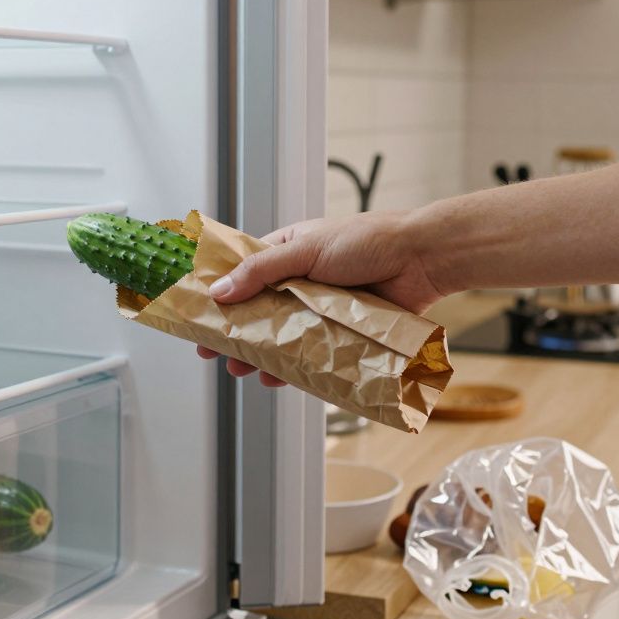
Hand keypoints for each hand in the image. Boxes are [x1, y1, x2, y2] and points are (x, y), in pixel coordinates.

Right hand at [196, 211, 443, 384]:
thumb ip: (261, 271)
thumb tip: (220, 292)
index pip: (243, 275)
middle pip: (259, 313)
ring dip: (261, 355)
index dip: (220, 297)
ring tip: (244, 370)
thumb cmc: (368, 240)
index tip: (198, 318)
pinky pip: (312, 353)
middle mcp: (302, 281)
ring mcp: (322, 309)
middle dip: (236, 335)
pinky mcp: (342, 331)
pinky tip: (279, 378)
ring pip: (283, 337)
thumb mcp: (305, 249)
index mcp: (288, 251)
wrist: (421, 259)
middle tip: (215, 354)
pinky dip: (294, 367)